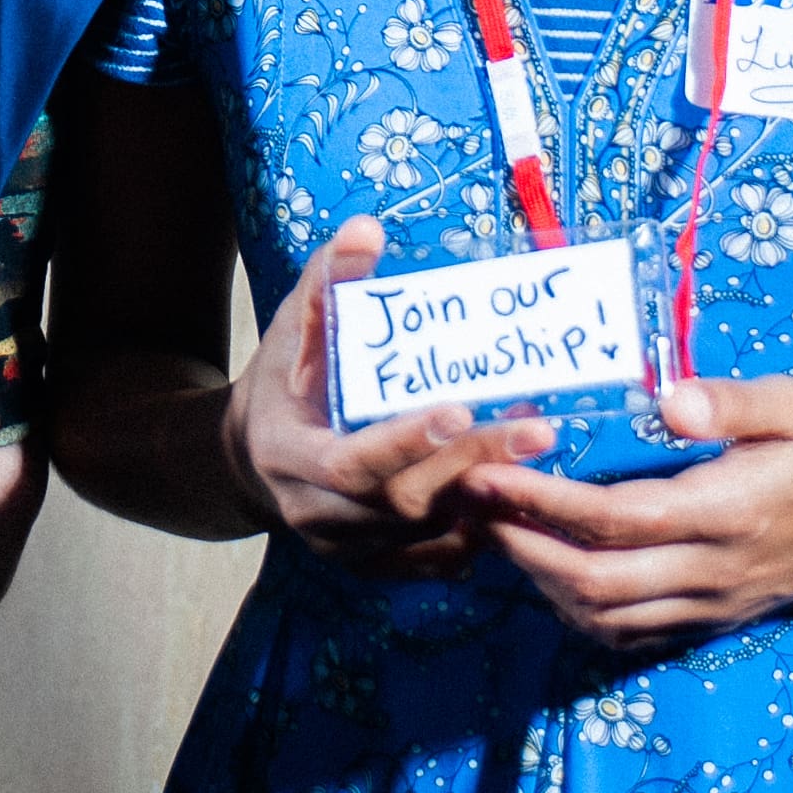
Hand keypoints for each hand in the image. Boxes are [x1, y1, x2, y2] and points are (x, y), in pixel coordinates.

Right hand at [224, 217, 557, 575]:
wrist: (255, 453)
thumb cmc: (283, 380)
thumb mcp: (291, 326)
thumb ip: (328, 281)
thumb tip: (367, 230)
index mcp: (288, 454)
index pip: (349, 463)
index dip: (404, 442)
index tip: (459, 407)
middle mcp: (313, 512)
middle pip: (401, 502)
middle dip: (471, 463)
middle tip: (536, 428)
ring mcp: (345, 548)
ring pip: (427, 532)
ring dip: (484, 494)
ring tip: (537, 450)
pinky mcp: (374, 563)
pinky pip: (435, 559)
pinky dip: (477, 530)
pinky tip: (514, 494)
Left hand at [459, 373, 792, 656]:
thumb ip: (731, 403)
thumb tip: (667, 400)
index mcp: (728, 512)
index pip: (614, 519)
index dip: (541, 501)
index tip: (486, 472)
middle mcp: (714, 571)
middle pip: (595, 583)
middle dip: (521, 547)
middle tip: (472, 504)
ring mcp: (715, 603)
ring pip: (607, 618)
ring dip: (543, 583)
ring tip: (500, 533)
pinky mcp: (718, 618)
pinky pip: (634, 633)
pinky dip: (582, 612)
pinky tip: (554, 574)